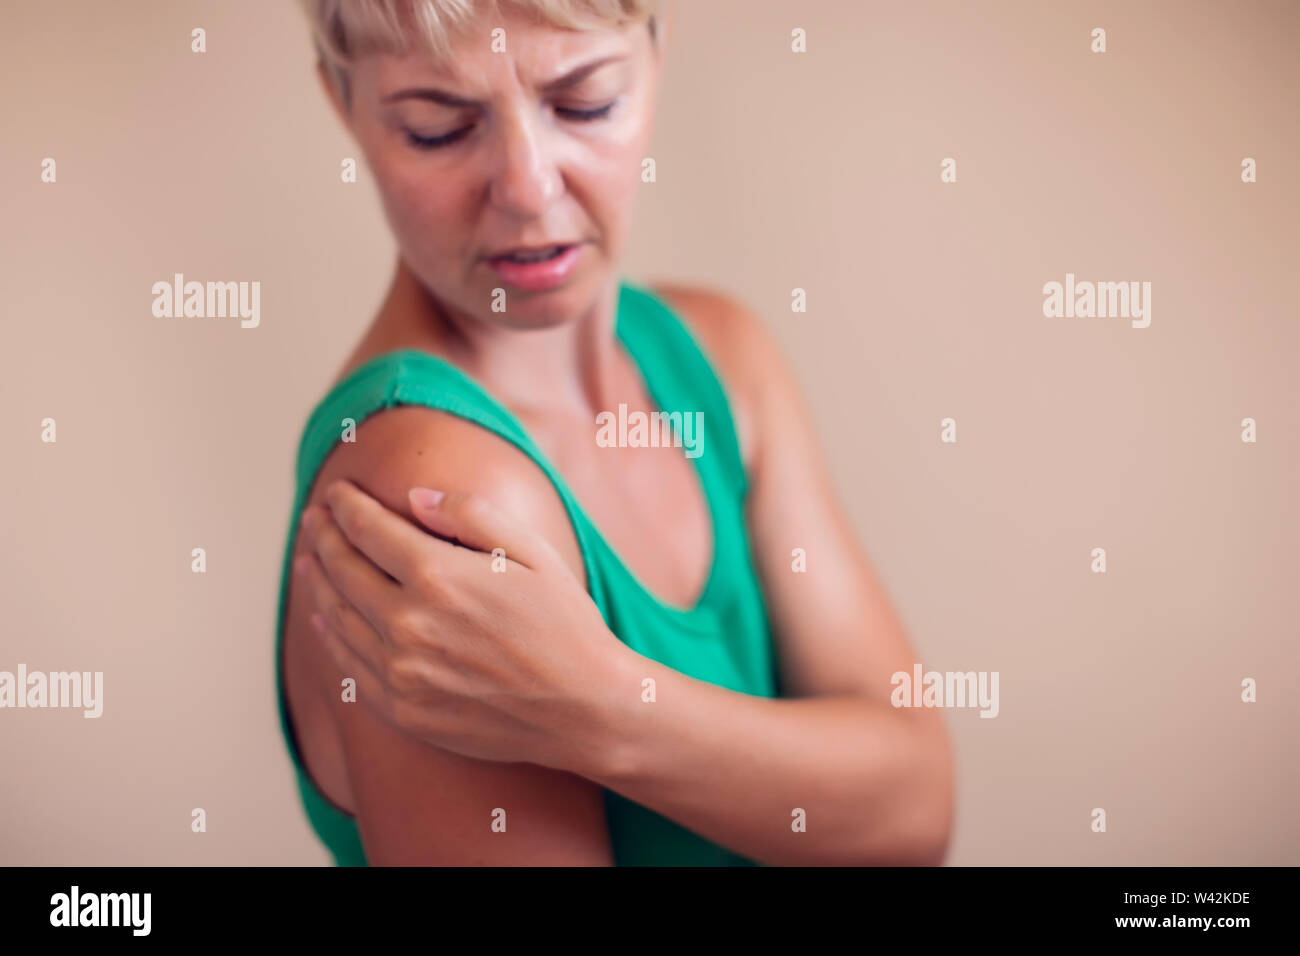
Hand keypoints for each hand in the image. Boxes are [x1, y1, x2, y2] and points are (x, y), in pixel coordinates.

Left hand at [294, 478, 628, 775]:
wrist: (585, 710)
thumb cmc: (566, 624)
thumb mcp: (531, 551)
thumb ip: (470, 514)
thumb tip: (414, 496)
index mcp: (438, 577)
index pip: (369, 530)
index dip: (346, 507)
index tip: (336, 493)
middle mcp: (408, 624)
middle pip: (344, 570)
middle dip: (324, 537)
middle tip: (314, 519)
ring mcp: (401, 673)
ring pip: (338, 617)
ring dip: (319, 582)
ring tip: (308, 561)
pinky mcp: (403, 710)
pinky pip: (349, 666)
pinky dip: (330, 635)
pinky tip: (324, 617)